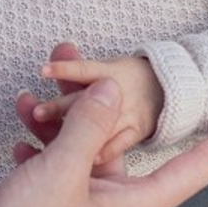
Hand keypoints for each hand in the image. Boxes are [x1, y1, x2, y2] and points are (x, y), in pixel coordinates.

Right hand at [0, 70, 207, 206]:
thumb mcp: (61, 171)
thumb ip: (90, 125)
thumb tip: (113, 92)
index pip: (192, 170)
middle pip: (121, 152)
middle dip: (97, 111)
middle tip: (79, 70)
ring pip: (83, 162)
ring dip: (59, 130)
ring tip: (30, 101)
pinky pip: (59, 181)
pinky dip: (42, 156)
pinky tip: (18, 141)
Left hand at [32, 43, 163, 162]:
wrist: (170, 87)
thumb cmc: (127, 79)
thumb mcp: (106, 66)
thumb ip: (81, 67)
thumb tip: (60, 47)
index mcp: (109, 72)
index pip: (83, 70)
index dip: (64, 69)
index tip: (44, 71)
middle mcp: (119, 93)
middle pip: (86, 101)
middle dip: (59, 107)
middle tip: (37, 112)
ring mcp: (129, 114)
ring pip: (100, 125)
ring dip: (75, 132)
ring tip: (53, 143)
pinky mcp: (136, 132)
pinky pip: (118, 146)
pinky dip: (103, 151)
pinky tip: (85, 159)